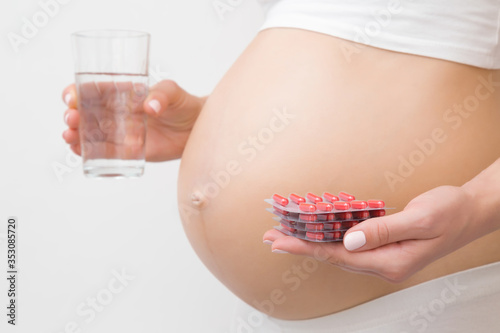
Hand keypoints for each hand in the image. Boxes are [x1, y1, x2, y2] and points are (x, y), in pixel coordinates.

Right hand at [62, 80, 206, 161]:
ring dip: (75, 135)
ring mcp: (121, 133)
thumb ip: (162, 95)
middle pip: (86, 113)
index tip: (71, 98)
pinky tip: (79, 152)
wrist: (197, 128)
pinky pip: (105, 154)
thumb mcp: (173, 93)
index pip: (93, 90)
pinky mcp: (129, 152)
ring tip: (70, 137)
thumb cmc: (184, 105)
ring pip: (90, 134)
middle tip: (72, 120)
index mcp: (122, 93)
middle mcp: (117, 113)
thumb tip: (150, 106)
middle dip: (73, 116)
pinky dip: (89, 153)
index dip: (76, 92)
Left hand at [263, 186, 480, 281]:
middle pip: (333, 256)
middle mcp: (384, 265)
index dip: (306, 246)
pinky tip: (317, 231)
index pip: (338, 255)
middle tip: (272, 237)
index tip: (280, 241)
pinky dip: (330, 236)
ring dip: (312, 241)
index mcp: (390, 262)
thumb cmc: (451, 212)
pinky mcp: (384, 248)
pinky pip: (350, 244)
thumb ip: (383, 231)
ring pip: (339, 251)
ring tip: (286, 233)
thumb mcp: (420, 218)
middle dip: (301, 245)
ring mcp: (384, 258)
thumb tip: (348, 240)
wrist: (470, 212)